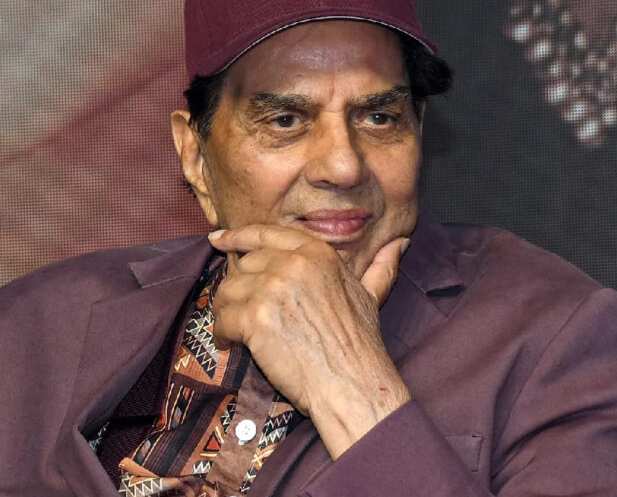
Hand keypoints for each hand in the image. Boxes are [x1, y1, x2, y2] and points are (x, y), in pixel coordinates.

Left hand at [208, 225, 410, 458]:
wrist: (351, 382)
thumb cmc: (360, 345)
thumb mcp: (371, 297)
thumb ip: (380, 267)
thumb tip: (399, 244)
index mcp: (316, 253)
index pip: (266, 234)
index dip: (238, 236)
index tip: (218, 239)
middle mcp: (292, 263)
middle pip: (243, 265)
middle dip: (240, 290)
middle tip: (243, 312)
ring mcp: (272, 289)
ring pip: (228, 290)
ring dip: (228, 312)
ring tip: (236, 331)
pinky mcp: (255, 317)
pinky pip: (222, 318)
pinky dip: (223, 334)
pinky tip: (232, 345)